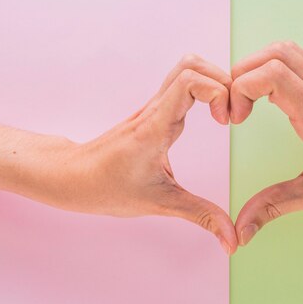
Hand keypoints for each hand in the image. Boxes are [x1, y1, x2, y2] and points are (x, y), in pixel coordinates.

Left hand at [52, 55, 236, 253]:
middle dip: (222, 81)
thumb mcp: (160, 203)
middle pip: (191, 64)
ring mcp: (153, 107)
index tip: (226, 121)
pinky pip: (181, 83)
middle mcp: (154, 109)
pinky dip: (204, 88)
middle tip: (231, 113)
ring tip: (224, 111)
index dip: (218, 91)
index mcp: (155, 126)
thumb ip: (201, 216)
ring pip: (185, 68)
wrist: (71, 177)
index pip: (190, 81)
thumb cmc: (105, 188)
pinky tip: (212, 114)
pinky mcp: (154, 111)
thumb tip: (231, 240)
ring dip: (212, 80)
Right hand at [230, 42, 302, 245]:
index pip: (270, 74)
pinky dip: (277, 69)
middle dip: (243, 73)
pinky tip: (272, 97)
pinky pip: (301, 61)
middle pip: (275, 52)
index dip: (241, 89)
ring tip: (249, 97)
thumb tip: (242, 229)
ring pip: (288, 50)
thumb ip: (274, 207)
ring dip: (260, 66)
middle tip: (237, 106)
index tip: (237, 118)